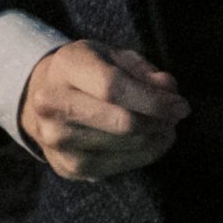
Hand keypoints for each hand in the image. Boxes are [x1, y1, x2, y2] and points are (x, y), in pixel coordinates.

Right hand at [18, 39, 188, 181]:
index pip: (113, 87)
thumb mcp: (113, 56)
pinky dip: (144, 154)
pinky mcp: (67, 166)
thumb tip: (169, 90)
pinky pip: (120, 167)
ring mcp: (56, 140)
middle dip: (159, 121)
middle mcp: (52, 104)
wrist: (42, 96)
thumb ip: (143, 70)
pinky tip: (150, 140)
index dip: (153, 100)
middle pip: (121, 122)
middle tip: (175, 115)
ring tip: (163, 125)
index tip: (181, 105)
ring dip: (155, 138)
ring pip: (125, 146)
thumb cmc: (87, 71)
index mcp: (65, 66)